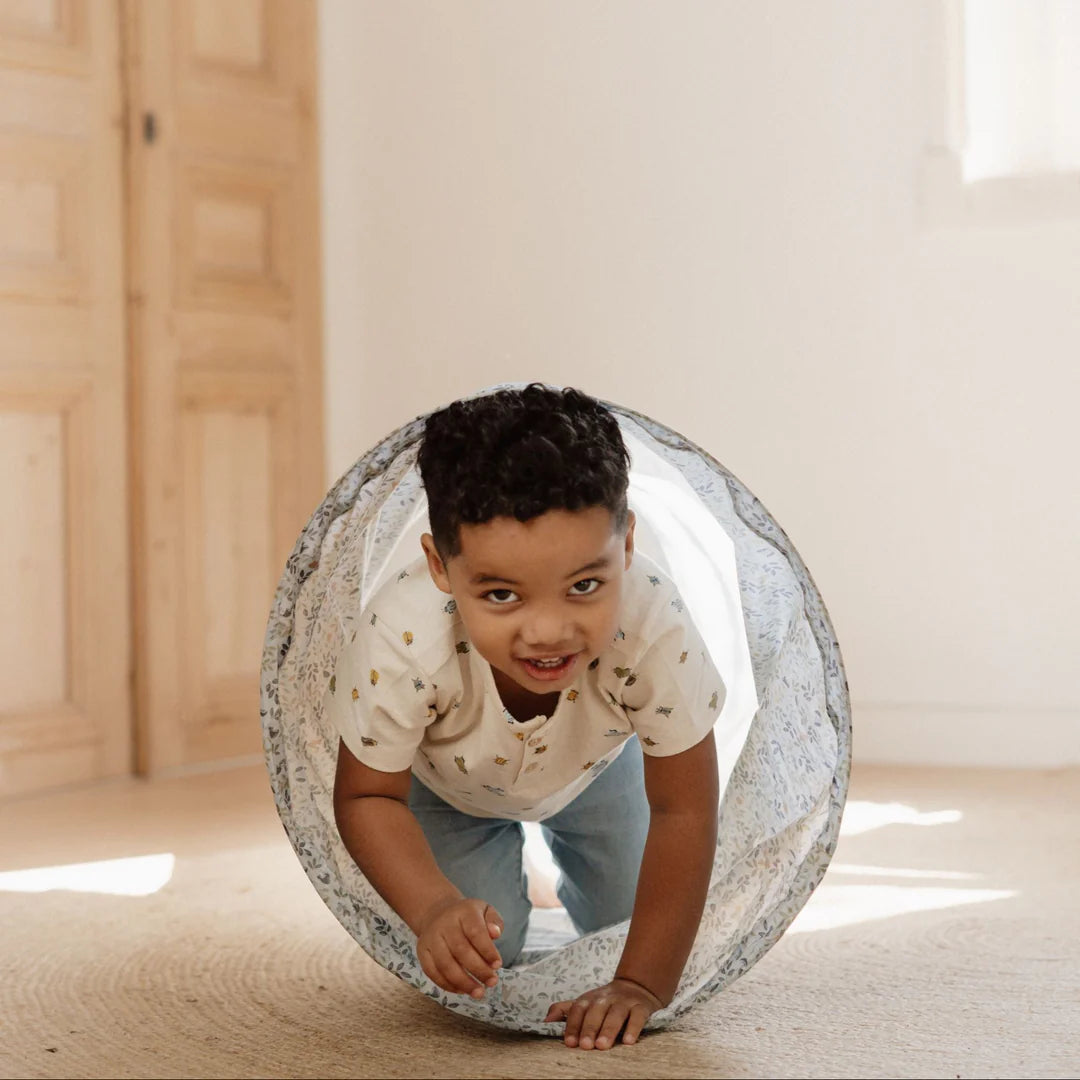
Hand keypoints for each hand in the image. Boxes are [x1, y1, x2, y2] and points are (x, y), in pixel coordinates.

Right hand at [416, 897, 503, 998]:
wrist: (438, 912)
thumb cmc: (467, 916)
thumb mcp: (485, 910)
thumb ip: (494, 921)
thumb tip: (495, 933)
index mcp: (463, 912)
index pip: (475, 932)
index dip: (487, 950)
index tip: (498, 965)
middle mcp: (444, 924)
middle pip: (460, 950)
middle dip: (478, 970)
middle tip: (491, 982)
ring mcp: (431, 938)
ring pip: (445, 964)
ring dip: (463, 982)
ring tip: (478, 992)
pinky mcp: (422, 951)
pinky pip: (432, 972)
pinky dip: (447, 984)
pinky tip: (461, 990)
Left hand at [544, 977, 663, 1048]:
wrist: (636, 986)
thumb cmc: (605, 1002)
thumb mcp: (585, 1003)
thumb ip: (564, 1010)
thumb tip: (544, 1021)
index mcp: (590, 999)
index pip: (578, 1009)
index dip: (573, 1025)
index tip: (569, 1043)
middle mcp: (606, 998)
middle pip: (596, 1011)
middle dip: (589, 1028)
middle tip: (586, 1046)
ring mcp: (624, 1002)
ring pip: (616, 1014)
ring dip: (608, 1029)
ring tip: (602, 1046)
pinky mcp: (641, 1007)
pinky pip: (637, 1016)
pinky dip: (633, 1028)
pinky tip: (629, 1041)